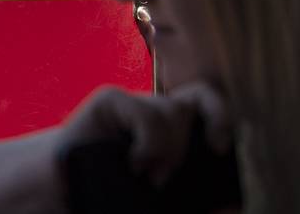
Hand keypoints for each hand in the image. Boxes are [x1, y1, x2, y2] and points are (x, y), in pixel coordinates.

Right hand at [56, 82, 232, 189]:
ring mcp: (133, 105)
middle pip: (202, 97)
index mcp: (174, 134)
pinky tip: (135, 162)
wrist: (66, 189)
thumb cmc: (112, 193)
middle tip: (216, 147)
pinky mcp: (111, 100)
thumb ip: (198, 203)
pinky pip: (147, 113)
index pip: (209, 105)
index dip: (223, 116)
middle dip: (217, 117)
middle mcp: (156, 114)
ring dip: (171, 148)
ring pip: (174, 110)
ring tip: (151, 174)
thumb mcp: (165, 201)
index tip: (222, 149)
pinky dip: (150, 143)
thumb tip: (233, 206)